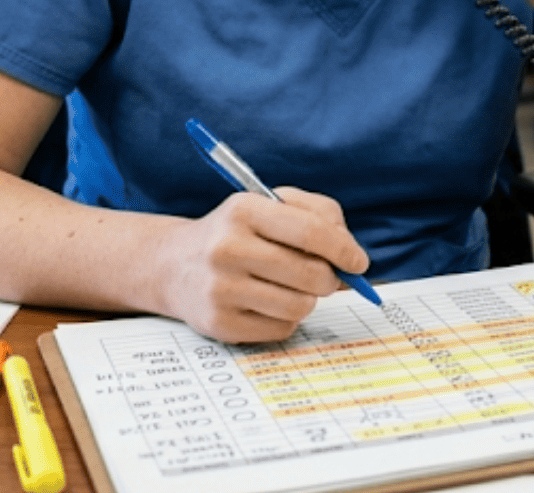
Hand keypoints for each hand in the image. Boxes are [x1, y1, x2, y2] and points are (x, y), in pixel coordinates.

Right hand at [156, 187, 371, 342]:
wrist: (174, 264)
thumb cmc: (237, 232)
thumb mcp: (270, 205)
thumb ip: (319, 216)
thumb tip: (352, 259)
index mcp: (244, 210)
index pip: (310, 231)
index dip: (344, 249)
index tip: (359, 262)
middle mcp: (228, 248)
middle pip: (311, 274)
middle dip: (329, 279)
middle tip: (326, 277)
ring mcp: (221, 288)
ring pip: (299, 306)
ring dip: (306, 300)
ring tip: (288, 288)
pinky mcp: (220, 323)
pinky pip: (281, 329)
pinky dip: (285, 319)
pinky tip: (266, 303)